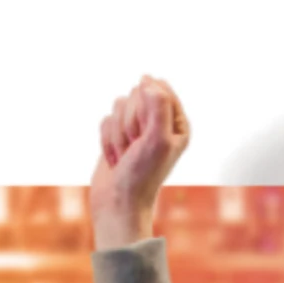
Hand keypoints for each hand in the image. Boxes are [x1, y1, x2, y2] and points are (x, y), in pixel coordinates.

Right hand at [90, 76, 189, 249]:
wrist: (119, 202)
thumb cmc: (143, 175)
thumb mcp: (158, 140)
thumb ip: (158, 107)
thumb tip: (148, 81)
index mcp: (178, 124)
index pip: (159, 89)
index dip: (147, 109)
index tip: (147, 133)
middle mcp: (159, 124)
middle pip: (136, 93)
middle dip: (131, 120)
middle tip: (136, 147)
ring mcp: (138, 129)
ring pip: (118, 105)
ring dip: (118, 132)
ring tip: (126, 155)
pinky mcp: (118, 134)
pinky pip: (105, 120)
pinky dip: (107, 140)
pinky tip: (116, 158)